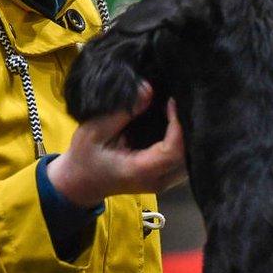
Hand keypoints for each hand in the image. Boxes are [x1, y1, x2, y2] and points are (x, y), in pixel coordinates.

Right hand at [47, 81, 186, 206]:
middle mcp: (158, 181)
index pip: (173, 150)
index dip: (178, 125)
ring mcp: (164, 182)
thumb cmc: (84, 158)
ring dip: (189, 135)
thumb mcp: (93, 132)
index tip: (171, 101)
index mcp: (140, 171)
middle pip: (189, 156)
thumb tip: (147, 90)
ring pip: (191, 160)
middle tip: (182, 102)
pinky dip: (185, 142)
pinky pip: (184, 160)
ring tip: (181, 110)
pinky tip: (178, 123)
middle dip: (189, 128)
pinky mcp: (165, 177)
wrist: (80, 183)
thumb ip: (121, 112)